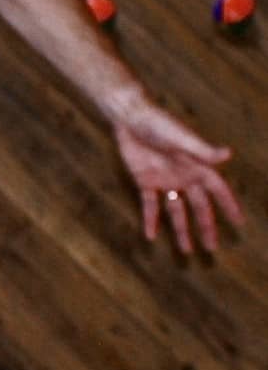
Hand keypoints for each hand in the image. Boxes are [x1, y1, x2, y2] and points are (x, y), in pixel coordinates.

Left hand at [112, 102, 243, 253]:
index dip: (229, 205)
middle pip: (199, 207)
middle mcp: (184, 176)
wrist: (129, 118)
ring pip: (176, 211)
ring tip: (186, 250)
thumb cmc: (158, 124)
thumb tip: (228, 154)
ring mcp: (165, 180)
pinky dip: (150, 219)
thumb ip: (202, 150)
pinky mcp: (145, 181)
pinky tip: (150, 235)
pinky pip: (150, 205)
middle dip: (206, 226)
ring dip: (181, 230)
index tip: (239, 223)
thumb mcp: (181, 138)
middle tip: (212, 248)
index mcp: (198, 166)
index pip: (218, 190)